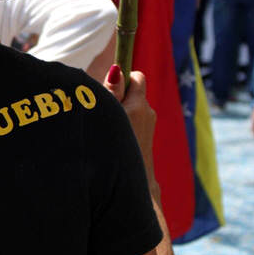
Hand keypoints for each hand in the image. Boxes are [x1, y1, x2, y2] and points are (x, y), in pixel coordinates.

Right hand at [103, 65, 157, 195]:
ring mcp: (149, 126)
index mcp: (139, 105)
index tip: (110, 88)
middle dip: (119, 97)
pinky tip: (115, 139)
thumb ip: (111, 91)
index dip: (122, 79)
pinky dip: (125, 125)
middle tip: (105, 111)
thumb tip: (118, 69)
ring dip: (121, 112)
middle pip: (133, 93)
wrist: (131, 186)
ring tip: (108, 128)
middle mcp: (148, 113)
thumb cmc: (115, 149)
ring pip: (133, 109)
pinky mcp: (146, 139)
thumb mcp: (109, 116)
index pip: (135, 77)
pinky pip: (134, 122)